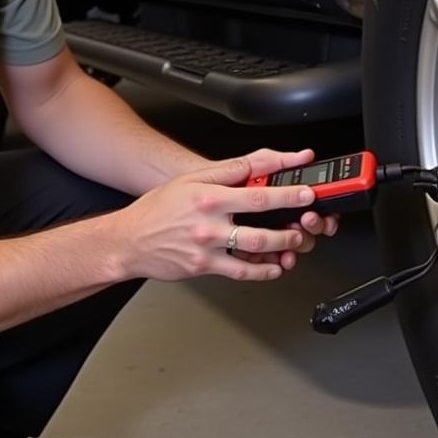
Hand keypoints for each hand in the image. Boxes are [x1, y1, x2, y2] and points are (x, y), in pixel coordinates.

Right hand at [112, 155, 321, 282]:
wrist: (129, 240)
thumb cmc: (158, 208)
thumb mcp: (191, 179)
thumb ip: (228, 171)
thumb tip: (258, 164)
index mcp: (208, 196)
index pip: (256, 194)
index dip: (286, 193)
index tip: (306, 193)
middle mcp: (209, 224)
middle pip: (260, 227)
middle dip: (291, 226)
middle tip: (309, 222)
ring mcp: (207, 248)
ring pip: (253, 251)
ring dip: (282, 247)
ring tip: (296, 241)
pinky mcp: (203, 267)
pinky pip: (240, 273)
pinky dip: (262, 271)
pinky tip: (275, 266)